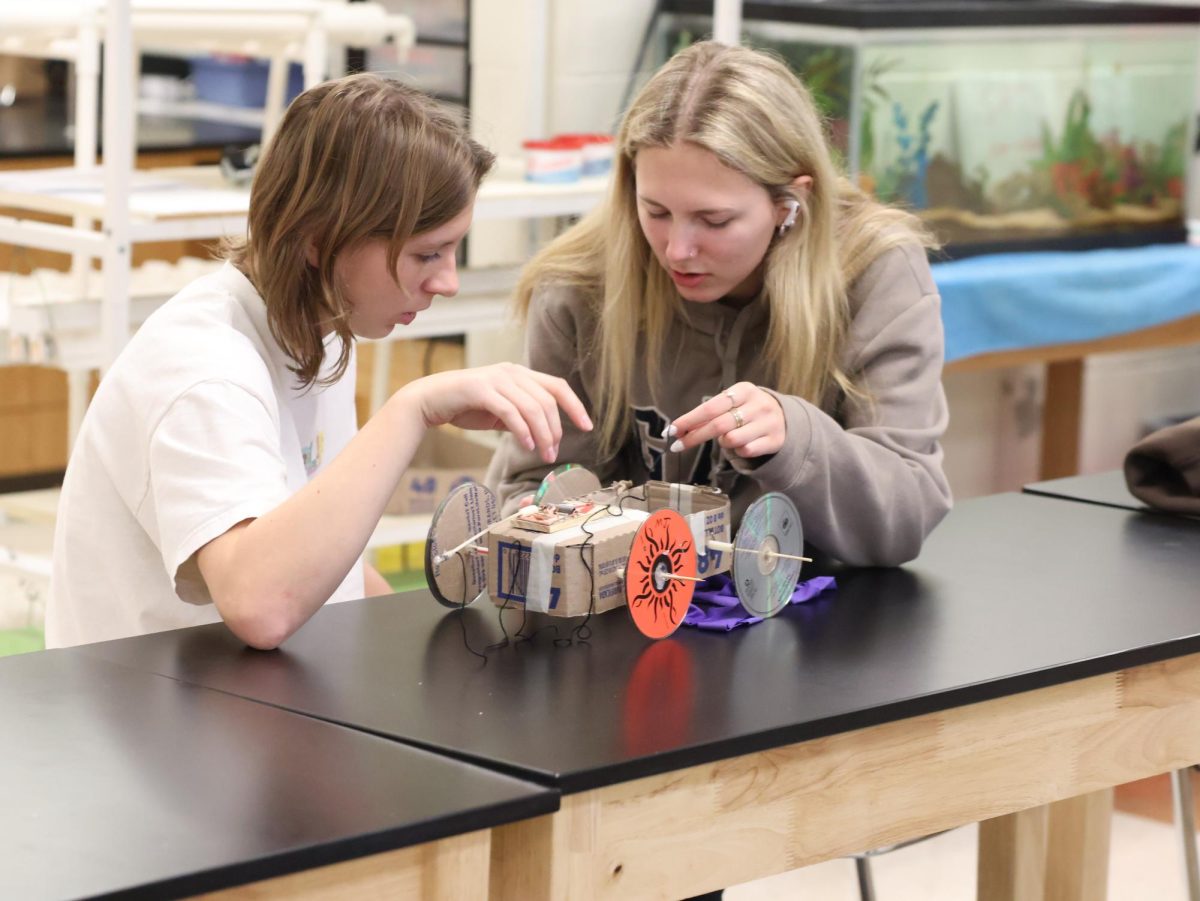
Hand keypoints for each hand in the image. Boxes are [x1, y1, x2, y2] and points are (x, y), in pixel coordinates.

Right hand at [403, 363, 592, 463]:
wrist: (429, 400)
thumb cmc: (465, 406)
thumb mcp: (500, 410)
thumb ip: (521, 415)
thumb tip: (544, 433)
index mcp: (519, 373)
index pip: (557, 386)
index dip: (575, 406)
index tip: (587, 427)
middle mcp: (511, 371)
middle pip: (547, 400)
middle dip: (556, 430)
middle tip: (553, 454)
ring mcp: (496, 378)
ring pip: (532, 407)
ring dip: (542, 435)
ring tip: (543, 455)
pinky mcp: (481, 389)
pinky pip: (510, 411)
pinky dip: (522, 430)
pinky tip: (526, 445)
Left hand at [666, 381, 784, 458]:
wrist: (785, 417)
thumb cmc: (747, 409)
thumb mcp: (732, 403)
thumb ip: (709, 413)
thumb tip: (678, 429)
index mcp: (744, 390)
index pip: (710, 407)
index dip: (689, 420)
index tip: (672, 430)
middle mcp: (758, 404)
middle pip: (718, 425)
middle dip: (694, 436)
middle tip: (677, 446)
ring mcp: (769, 422)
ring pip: (731, 440)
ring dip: (723, 442)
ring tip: (728, 437)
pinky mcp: (775, 440)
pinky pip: (746, 451)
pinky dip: (738, 450)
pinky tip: (744, 443)